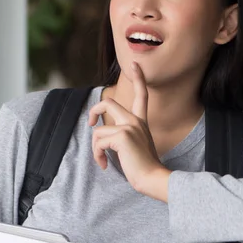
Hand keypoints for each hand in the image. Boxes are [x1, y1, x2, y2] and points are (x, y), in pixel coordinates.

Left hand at [88, 62, 169, 198]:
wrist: (152, 178)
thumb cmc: (143, 167)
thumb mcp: (135, 145)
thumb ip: (123, 135)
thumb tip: (102, 134)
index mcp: (141, 121)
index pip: (142, 95)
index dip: (139, 78)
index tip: (135, 64)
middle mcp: (136, 121)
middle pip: (108, 103)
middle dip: (94, 110)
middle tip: (89, 122)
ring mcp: (129, 127)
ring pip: (98, 131)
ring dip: (96, 148)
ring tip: (103, 160)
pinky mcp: (122, 136)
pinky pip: (98, 142)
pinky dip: (97, 155)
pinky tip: (104, 164)